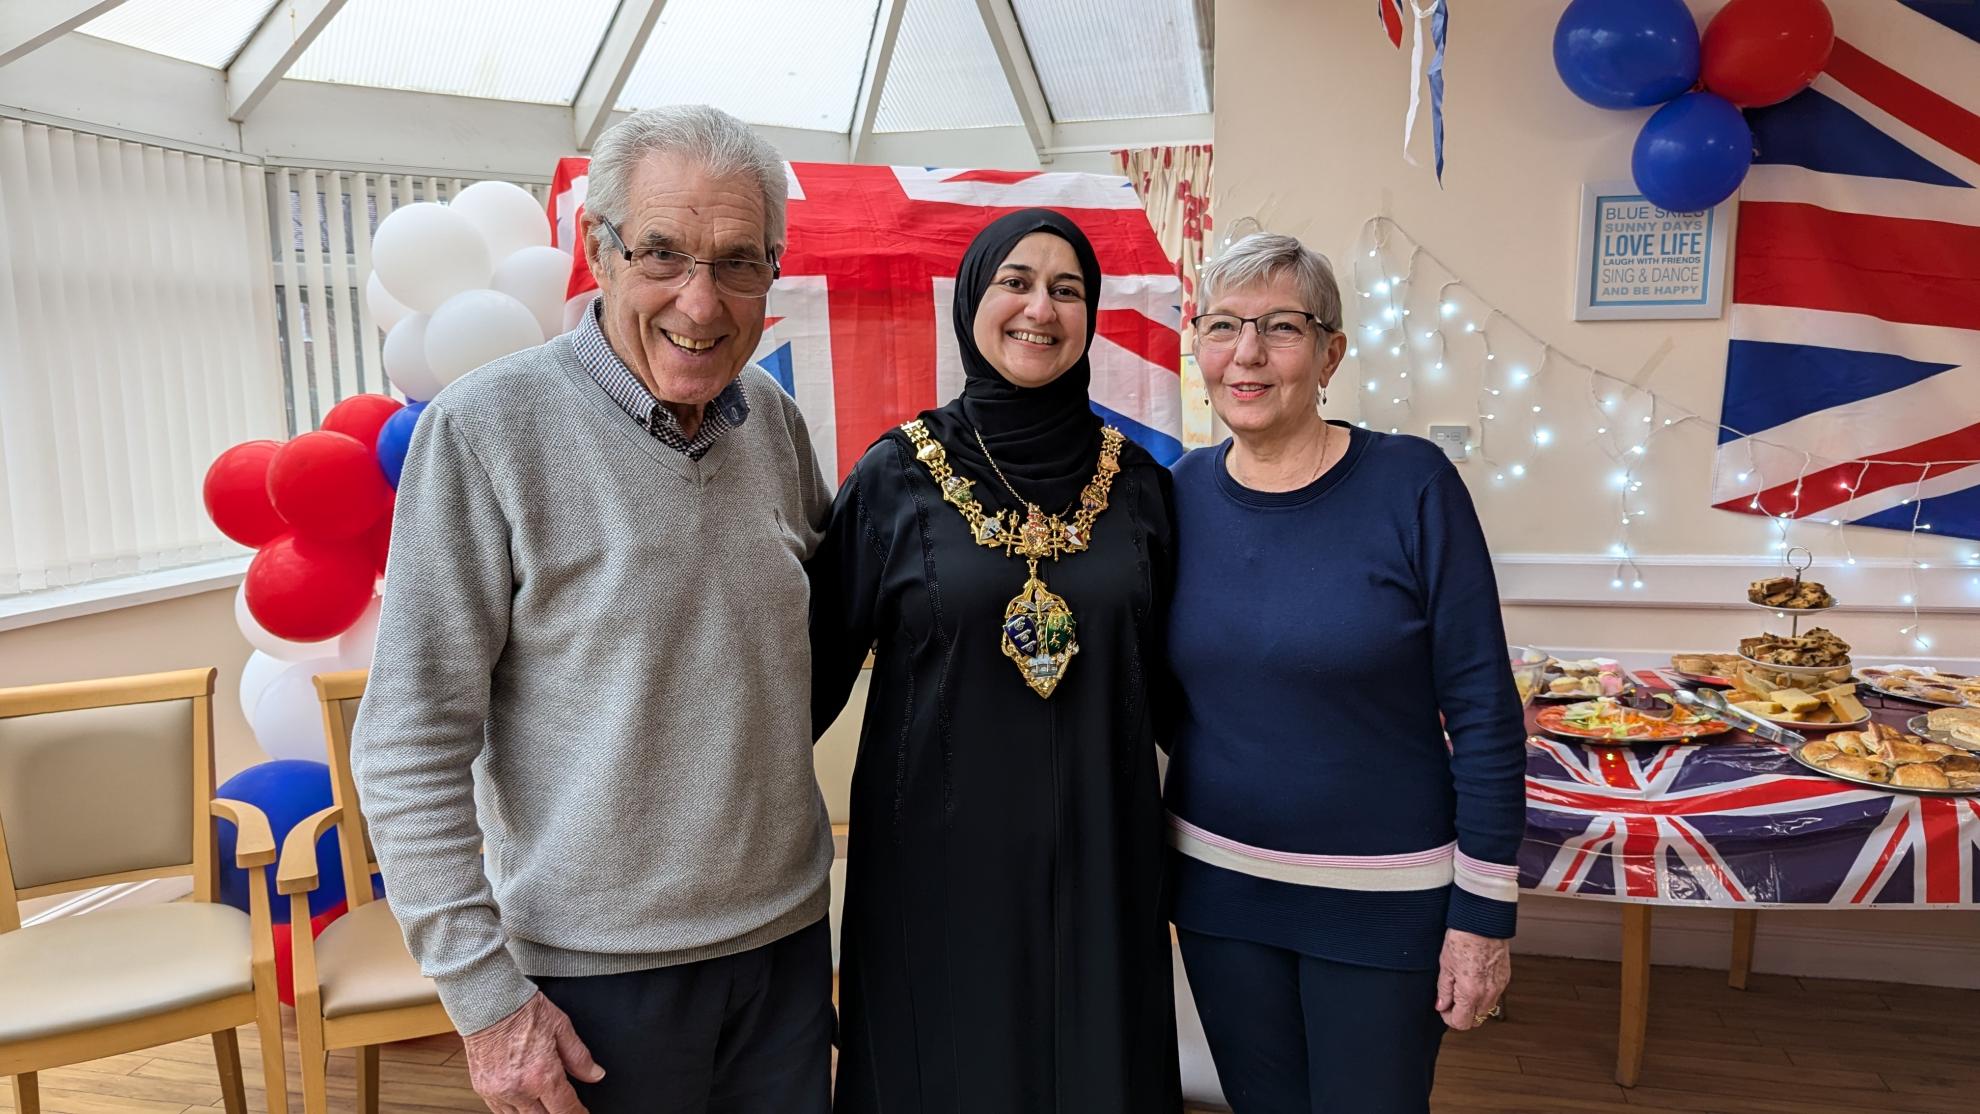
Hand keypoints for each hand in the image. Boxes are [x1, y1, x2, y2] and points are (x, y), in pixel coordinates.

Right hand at [463, 992, 604, 1113]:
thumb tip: (595, 1074)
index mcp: (542, 1074)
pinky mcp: (483, 1089)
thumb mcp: (561, 1027)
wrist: (489, 1003)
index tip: (582, 1113)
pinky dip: (515, 1111)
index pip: (565, 1109)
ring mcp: (499, 1092)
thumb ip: (579, 1056)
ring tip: (547, 1106)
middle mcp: (519, 1089)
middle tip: (566, 1108)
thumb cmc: (523, 1010)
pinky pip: (501, 1112)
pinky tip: (525, 1105)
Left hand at [1435, 928, 1510, 1030]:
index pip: (1462, 1023)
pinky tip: (1474, 979)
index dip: (1449, 1018)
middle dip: (1463, 1014)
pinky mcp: (1505, 978)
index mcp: (1471, 993)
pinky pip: (1494, 995)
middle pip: (1476, 1020)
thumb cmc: (1463, 939)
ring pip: (1486, 1009)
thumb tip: (1442, 1005)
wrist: (1483, 923)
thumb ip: (1444, 990)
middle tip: (1452, 1000)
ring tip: (1462, 987)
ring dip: (1474, 1005)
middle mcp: (1488, 993)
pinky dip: (1484, 994)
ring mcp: (1499, 986)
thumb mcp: (1445, 966)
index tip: (1443, 1008)